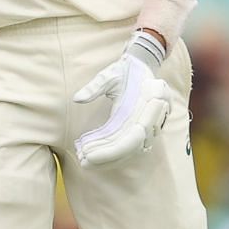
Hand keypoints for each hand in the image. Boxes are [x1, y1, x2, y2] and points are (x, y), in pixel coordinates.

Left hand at [71, 34, 170, 166]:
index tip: (89, 155)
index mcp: (145, 105)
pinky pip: (132, 146)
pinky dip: (115, 153)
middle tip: (83, 162)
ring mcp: (151, 125)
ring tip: (85, 160)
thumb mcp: (108, 75)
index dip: (111, 150)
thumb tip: (77, 99)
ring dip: (111, 157)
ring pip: (133, 150)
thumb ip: (94, 86)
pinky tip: (97, 155)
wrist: (143, 66)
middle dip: (107, 157)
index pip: (131, 136)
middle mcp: (151, 118)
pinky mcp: (145, 129)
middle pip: (131, 147)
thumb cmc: (124, 71)